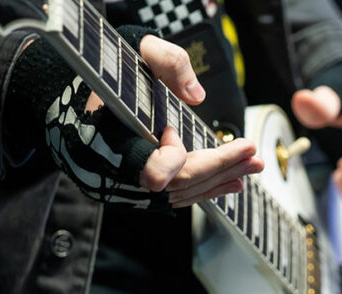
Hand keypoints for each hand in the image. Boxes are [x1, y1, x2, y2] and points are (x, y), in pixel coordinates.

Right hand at [87, 35, 262, 207]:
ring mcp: (130, 183)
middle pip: (179, 182)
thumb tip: (196, 95)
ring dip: (221, 179)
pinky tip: (232, 182)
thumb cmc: (114, 69)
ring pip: (183, 191)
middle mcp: (119, 170)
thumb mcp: (140, 51)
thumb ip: (168, 63)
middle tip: (252, 156)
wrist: (89, 90)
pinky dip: (208, 188)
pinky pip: (179, 194)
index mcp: (110, 139)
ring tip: (250, 168)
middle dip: (220, 167)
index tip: (171, 131)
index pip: (150, 172)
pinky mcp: (142, 188)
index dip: (170, 159)